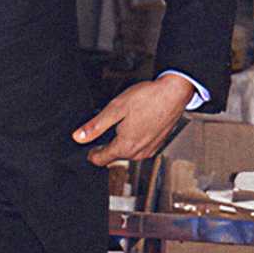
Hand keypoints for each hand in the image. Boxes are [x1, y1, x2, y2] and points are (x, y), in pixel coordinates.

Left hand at [72, 75, 193, 165]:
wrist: (175, 92)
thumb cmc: (148, 98)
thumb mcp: (115, 109)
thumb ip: (95, 126)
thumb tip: (78, 137)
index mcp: (125, 147)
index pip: (100, 159)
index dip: (91, 153)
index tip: (88, 145)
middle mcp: (138, 153)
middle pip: (113, 156)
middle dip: (107, 144)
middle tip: (106, 126)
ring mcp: (150, 150)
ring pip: (127, 151)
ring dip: (121, 141)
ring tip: (122, 123)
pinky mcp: (157, 144)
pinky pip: (139, 146)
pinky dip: (134, 138)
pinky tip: (136, 123)